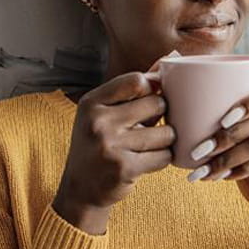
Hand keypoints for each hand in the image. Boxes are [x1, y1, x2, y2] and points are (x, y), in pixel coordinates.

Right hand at [53, 71, 174, 232]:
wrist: (80, 189)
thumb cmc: (98, 144)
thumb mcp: (104, 113)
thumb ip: (133, 89)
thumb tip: (168, 60)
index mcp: (92, 102)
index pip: (137, 80)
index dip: (152, 88)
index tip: (152, 98)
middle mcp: (98, 121)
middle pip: (157, 104)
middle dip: (162, 115)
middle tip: (152, 125)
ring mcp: (111, 145)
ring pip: (166, 133)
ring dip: (165, 140)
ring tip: (151, 144)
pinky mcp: (125, 168)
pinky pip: (164, 156)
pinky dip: (162, 158)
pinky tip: (149, 160)